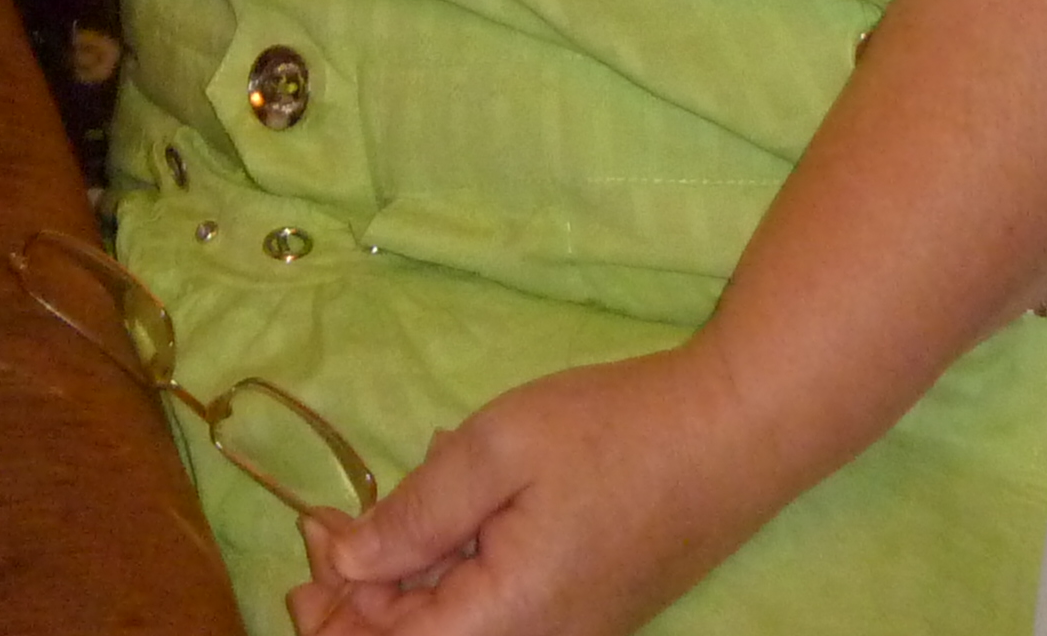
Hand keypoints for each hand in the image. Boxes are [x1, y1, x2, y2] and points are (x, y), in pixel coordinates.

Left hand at [287, 348, 784, 635]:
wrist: (736, 433)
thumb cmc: (616, 431)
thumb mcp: (499, 447)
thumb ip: (416, 513)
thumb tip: (345, 561)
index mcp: (507, 619)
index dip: (338, 607)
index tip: (309, 540)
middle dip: (368, 596)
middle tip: (327, 527)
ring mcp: (571, 633)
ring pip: (466, 625)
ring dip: (416, 579)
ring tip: (402, 502)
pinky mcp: (591, 611)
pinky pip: (506, 607)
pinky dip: (465, 567)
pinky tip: (460, 509)